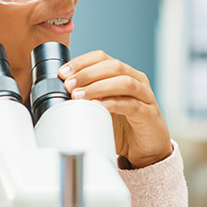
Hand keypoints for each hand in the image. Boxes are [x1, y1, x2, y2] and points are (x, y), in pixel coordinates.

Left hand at [59, 51, 171, 168]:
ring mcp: (145, 96)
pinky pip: (131, 105)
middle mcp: (137, 80)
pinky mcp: (149, 114)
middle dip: (87, 73)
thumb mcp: (101, 107)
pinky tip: (98, 107)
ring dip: (98, 87)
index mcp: (124, 73)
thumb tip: (57, 93)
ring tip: (79, 96)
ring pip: (124, 82)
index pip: (102, 58)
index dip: (82, 62)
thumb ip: (86, 97)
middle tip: (68, 84)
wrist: (146, 148)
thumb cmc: (123, 125)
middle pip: (113, 66)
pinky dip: (113, 104)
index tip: (63, 72)